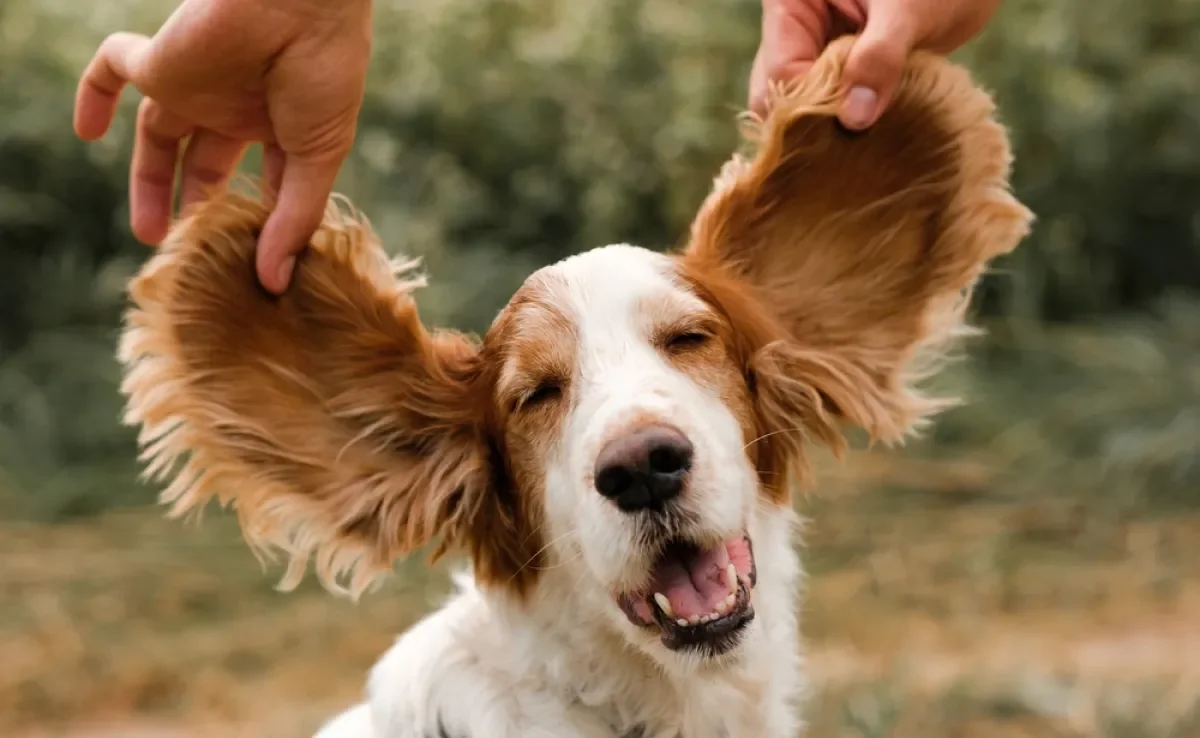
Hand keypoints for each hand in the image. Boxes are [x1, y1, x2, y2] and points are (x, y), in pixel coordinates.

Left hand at [74, 0, 371, 293]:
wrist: (302, 5)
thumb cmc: (325, 71)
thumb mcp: (318, 155)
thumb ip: (294, 218)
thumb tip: (276, 284)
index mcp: (279, 124)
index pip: (260, 178)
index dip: (256, 219)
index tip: (253, 266)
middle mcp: (235, 106)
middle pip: (204, 164)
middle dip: (198, 207)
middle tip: (192, 256)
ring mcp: (196, 84)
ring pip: (158, 135)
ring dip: (148, 182)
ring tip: (150, 235)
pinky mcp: (161, 62)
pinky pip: (112, 68)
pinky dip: (92, 94)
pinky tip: (85, 131)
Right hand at [749, 0, 1002, 128]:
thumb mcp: (906, 9)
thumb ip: (880, 56)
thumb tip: (854, 119)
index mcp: (791, 5)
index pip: (780, 73)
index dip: (808, 107)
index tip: (848, 131)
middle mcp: (795, 31)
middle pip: (780, 95)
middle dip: (810, 126)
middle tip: (847, 156)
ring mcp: (816, 54)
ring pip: (804, 107)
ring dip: (832, 131)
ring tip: (862, 153)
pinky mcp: (842, 74)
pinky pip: (833, 108)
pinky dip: (852, 127)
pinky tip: (872, 145)